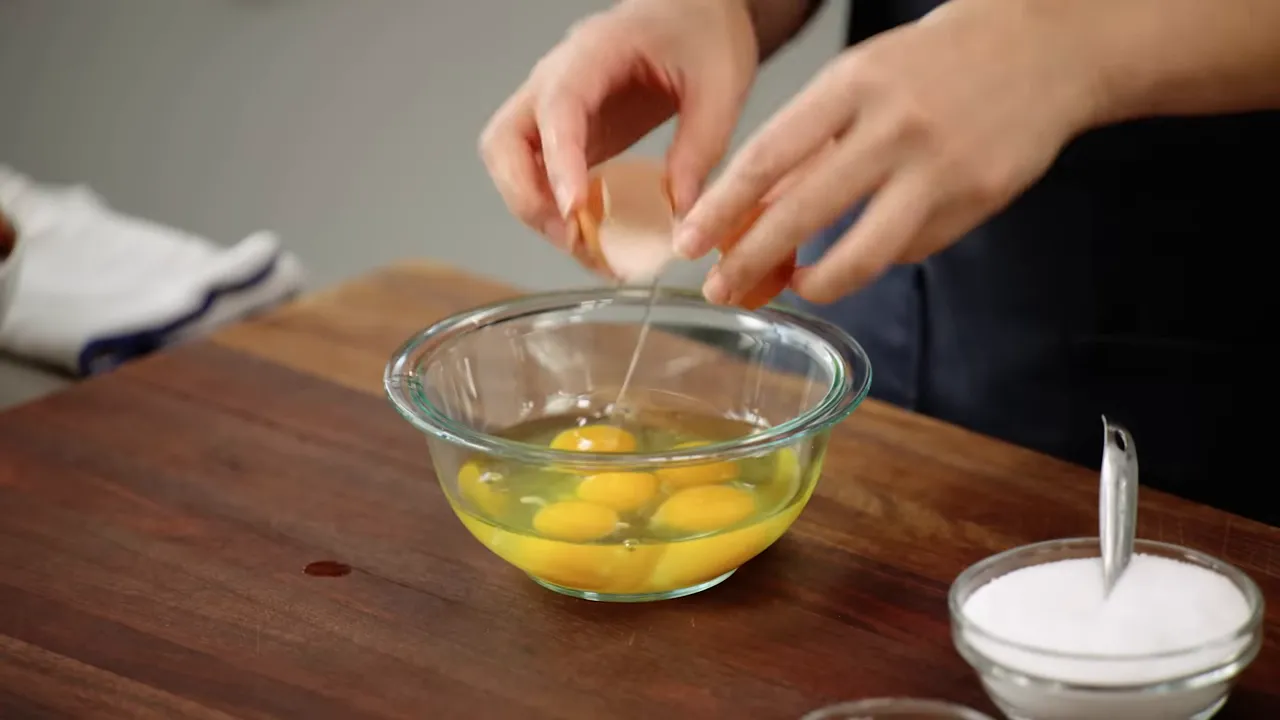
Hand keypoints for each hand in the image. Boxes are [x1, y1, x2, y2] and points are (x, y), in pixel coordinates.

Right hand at [479, 0, 757, 275]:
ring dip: (535, 210)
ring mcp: (555, 108)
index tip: (574, 208)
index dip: (559, 162)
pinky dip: (554, 210)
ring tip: (584, 246)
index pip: (558, 107)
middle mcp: (558, 79)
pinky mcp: (567, 134)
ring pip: (510, 163)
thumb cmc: (704, 34)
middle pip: (504, 141)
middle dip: (526, 196)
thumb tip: (679, 212)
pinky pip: (538, 175)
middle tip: (572, 235)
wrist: (696, 15)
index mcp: (595, 52)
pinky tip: (590, 236)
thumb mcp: (722, 87)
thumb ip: (700, 148)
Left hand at [674, 0, 1104, 304]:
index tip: (689, 241)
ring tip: (793, 287)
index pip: (767, 156)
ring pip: (861, 251)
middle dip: (749, 259)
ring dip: (817, 282)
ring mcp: (939, 166)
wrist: (1044, 46)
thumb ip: (811, 141)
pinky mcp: (976, 199)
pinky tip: (871, 245)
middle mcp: (892, 125)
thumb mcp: (861, 79)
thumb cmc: (933, 64)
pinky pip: (910, 247)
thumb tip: (754, 211)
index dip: (722, 207)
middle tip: (718, 289)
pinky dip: (880, 254)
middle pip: (802, 210)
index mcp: (852, 83)